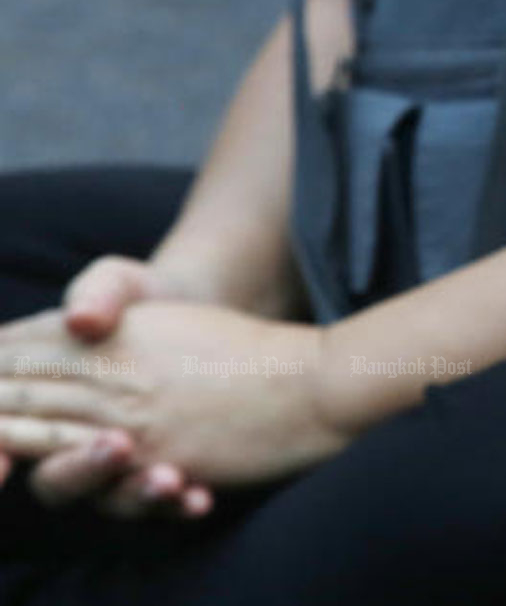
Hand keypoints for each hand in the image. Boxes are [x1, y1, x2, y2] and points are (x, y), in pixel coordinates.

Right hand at [3, 255, 213, 516]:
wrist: (202, 312)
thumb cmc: (136, 298)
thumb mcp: (117, 284)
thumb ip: (97, 294)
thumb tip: (80, 318)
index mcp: (38, 397)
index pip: (7, 431)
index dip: (1, 446)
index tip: (6, 457)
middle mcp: (71, 441)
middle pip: (58, 478)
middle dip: (80, 471)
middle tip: (117, 447)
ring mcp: (117, 462)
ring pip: (112, 498)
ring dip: (136, 494)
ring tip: (168, 479)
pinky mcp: (161, 469)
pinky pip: (164, 505)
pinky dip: (179, 505)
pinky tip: (201, 499)